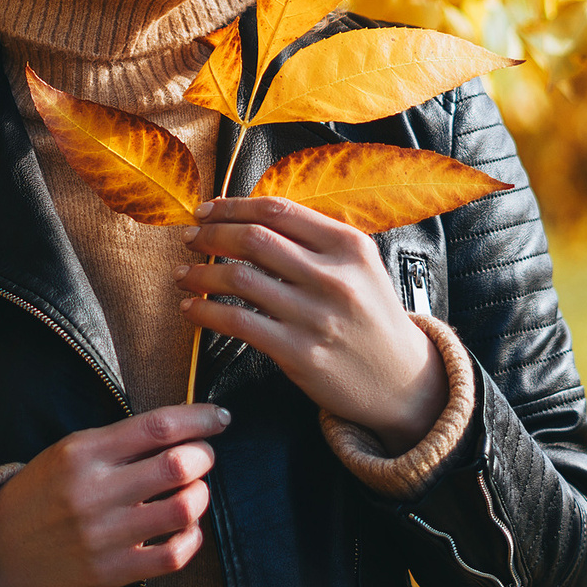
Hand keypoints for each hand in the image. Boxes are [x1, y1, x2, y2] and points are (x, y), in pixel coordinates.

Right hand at [0, 405, 229, 586]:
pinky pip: (173, 556)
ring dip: (201, 496)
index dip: (199, 418)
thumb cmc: (41, 496)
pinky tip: (186, 530)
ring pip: (183, 509)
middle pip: (177, 465)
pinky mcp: (110, 572)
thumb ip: (118, 442)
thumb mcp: (66, 454)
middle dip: (204, 456)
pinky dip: (192, 538)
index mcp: (81, 452)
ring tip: (194, 492)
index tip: (220, 418)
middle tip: (203, 457)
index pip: (157, 426)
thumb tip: (184, 428)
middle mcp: (93, 491)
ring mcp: (103, 535)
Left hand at [178, 197, 446, 447]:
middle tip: (190, 238)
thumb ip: (315, 241)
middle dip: (211, 234)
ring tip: (184, 273)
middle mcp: (335, 276)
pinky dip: (206, 312)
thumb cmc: (371, 319)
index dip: (233, 206)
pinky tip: (191, 308)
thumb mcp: (359, 268)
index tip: (207, 210)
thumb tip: (249, 219)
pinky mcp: (299, 352)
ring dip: (201, 273)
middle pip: (254, 239)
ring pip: (239, 279)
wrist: (402, 380)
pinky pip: (238, 323)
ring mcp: (316, 315)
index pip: (279, 210)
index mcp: (350, 245)